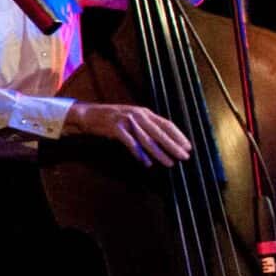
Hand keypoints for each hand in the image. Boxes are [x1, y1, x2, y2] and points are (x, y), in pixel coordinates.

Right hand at [67, 100, 192, 165]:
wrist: (87, 115)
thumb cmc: (111, 119)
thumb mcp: (131, 118)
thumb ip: (146, 127)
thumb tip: (162, 141)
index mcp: (144, 112)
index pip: (166, 124)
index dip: (178, 136)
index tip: (188, 147)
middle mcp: (138, 115)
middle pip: (160, 133)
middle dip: (174, 146)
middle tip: (184, 156)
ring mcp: (127, 121)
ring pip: (147, 140)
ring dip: (160, 153)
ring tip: (170, 163)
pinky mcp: (115, 129)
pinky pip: (130, 144)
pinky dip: (139, 154)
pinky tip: (147, 163)